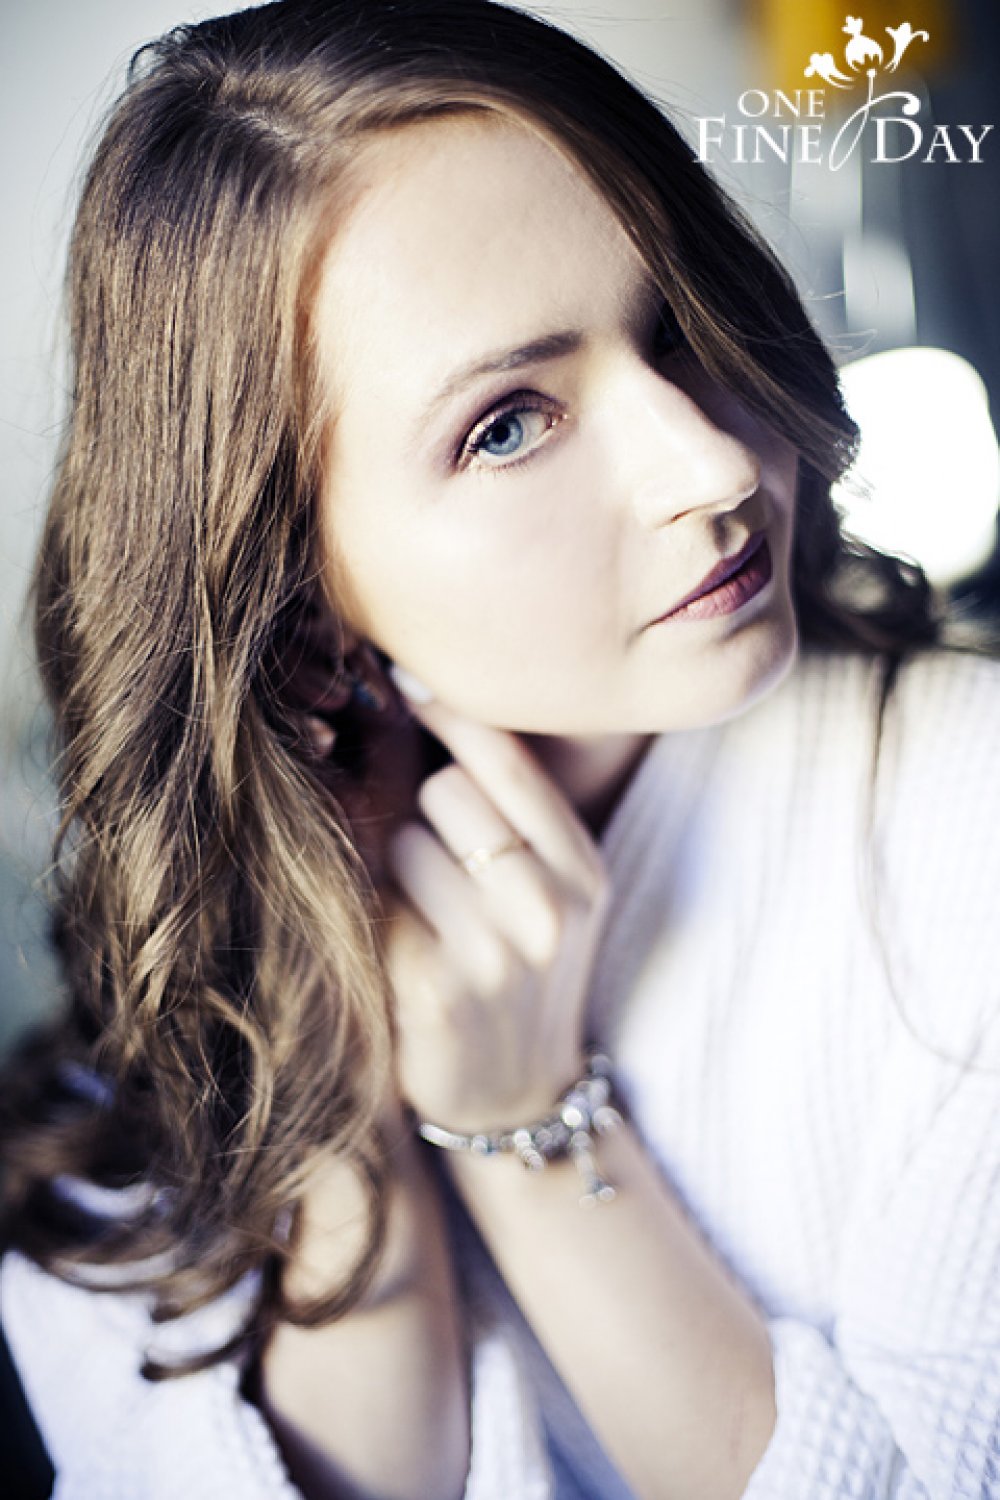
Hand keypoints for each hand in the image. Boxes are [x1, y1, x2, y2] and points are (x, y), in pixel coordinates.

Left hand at [380, 690, 610, 1135]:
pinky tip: (399, 949)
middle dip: (424, 812)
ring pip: (405, 841)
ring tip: (425, 914)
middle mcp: (550, 907)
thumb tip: (417, 688)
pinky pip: (376, 903)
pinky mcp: (435, 991)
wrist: (513, 1094)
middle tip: (436, 858)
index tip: (405, 684)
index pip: (508, 756)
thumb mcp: (550, 891)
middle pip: (447, 789)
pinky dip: (375, 913)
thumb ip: (509, 810)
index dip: (447, 711)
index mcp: (583, 869)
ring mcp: (495, 954)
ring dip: (397, 866)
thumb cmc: (518, 968)